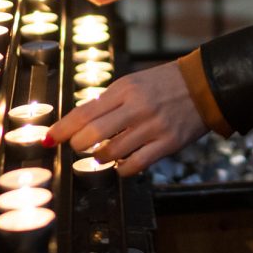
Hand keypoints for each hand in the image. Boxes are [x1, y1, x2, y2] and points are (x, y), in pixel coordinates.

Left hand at [46, 61, 206, 176]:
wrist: (203, 85)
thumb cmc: (163, 83)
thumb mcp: (133, 83)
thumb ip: (108, 102)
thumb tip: (79, 123)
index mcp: (125, 89)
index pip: (84, 112)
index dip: (62, 129)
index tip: (49, 139)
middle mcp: (136, 107)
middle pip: (92, 135)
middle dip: (78, 145)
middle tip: (78, 146)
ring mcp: (152, 127)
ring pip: (111, 153)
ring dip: (101, 158)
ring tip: (103, 153)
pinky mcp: (167, 144)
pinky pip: (134, 166)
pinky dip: (122, 169)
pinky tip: (122, 163)